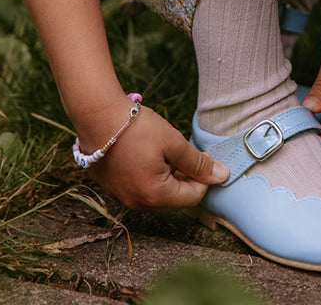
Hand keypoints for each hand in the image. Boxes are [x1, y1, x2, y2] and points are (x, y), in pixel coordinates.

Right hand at [77, 105, 228, 209]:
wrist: (97, 117)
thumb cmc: (137, 129)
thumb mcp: (173, 142)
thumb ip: (198, 163)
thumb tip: (223, 176)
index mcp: (155, 196)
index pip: (192, 197)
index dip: (204, 177)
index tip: (205, 156)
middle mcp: (136, 203)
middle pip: (173, 198)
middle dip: (185, 177)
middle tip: (186, 151)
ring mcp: (121, 196)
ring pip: (156, 192)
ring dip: (168, 176)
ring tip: (167, 150)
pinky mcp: (111, 187)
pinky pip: (138, 186)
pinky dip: (149, 174)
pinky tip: (148, 153)